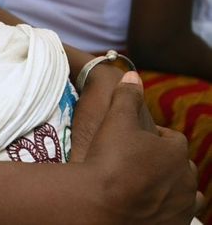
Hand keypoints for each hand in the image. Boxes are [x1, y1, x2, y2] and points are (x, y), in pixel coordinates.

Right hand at [85, 72, 202, 223]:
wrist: (99, 205)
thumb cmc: (108, 160)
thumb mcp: (115, 120)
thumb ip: (126, 96)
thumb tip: (132, 75)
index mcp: (176, 151)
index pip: (171, 140)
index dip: (152, 139)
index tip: (134, 143)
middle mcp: (186, 179)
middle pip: (180, 168)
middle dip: (164, 166)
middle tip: (137, 167)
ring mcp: (181, 206)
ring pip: (184, 195)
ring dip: (171, 190)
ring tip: (145, 188)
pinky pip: (176, 217)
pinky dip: (166, 211)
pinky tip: (146, 207)